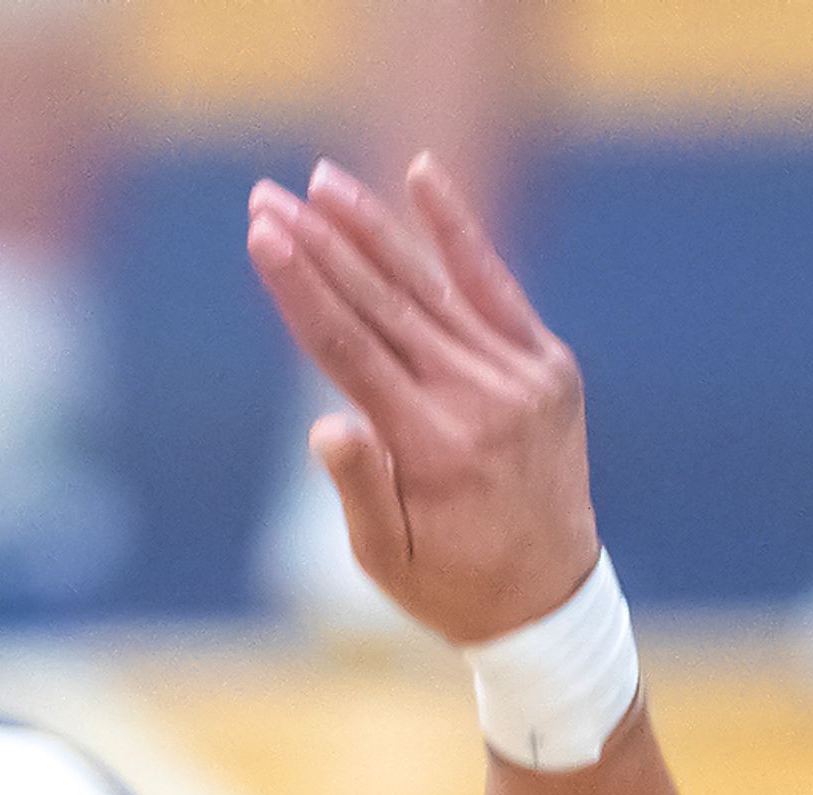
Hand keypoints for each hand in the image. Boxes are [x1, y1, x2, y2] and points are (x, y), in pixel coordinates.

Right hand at [245, 153, 597, 644]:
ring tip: (320, 182)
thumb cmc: (449, 584)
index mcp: (432, 448)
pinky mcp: (548, 364)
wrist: (551, 599)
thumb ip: (358, 488)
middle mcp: (480, 400)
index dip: (300, 286)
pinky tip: (421, 177)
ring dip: (371, 230)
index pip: (348, 349)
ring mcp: (522, 377)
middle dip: (319, 245)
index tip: (261, 234)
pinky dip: (458, 235)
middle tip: (266, 196)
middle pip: (382, 305)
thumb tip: (326, 423)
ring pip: (431, 288)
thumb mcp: (385, 559)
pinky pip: (496, 288)